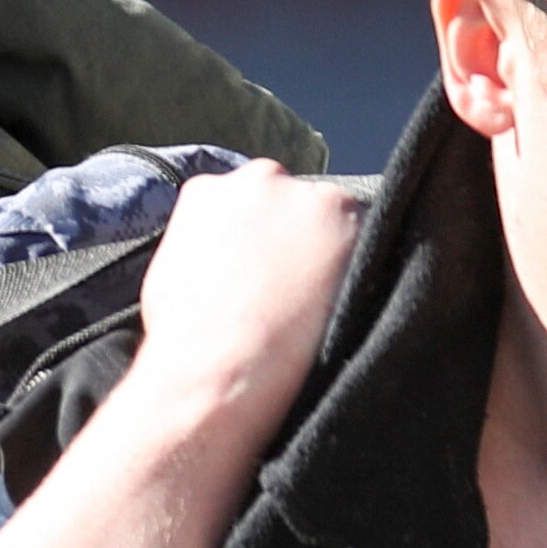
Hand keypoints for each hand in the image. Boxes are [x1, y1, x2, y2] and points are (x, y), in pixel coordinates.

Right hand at [113, 163, 361, 445]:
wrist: (217, 368)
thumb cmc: (183, 339)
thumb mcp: (173, 275)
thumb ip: (205, 248)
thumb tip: (225, 260)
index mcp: (207, 190)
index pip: (248, 201)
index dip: (263, 238)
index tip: (269, 268)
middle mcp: (260, 179)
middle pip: (294, 202)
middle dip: (298, 236)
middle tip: (297, 287)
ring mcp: (308, 197)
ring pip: (335, 219)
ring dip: (333, 252)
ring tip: (321, 306)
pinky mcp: (349, 221)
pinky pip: (373, 238)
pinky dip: (363, 269)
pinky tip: (345, 305)